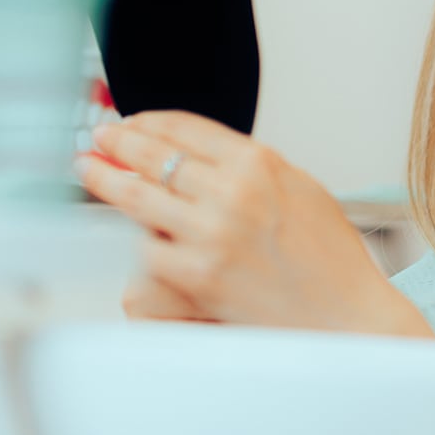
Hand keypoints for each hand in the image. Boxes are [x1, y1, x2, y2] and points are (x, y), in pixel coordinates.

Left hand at [77, 110, 433, 337]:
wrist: (346, 313)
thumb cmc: (329, 256)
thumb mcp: (299, 185)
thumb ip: (252, 166)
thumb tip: (203, 153)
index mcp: (259, 162)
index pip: (186, 128)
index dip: (149, 122)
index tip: (131, 122)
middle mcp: (233, 192)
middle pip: (155, 155)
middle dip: (118, 142)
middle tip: (99, 138)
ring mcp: (212, 235)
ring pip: (138, 198)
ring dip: (105, 180)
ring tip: (88, 170)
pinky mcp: (198, 276)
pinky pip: (146, 250)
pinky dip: (129, 236)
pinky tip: (116, 227)